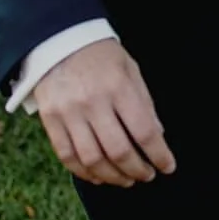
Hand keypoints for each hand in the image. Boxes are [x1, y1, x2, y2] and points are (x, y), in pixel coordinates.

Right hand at [30, 38, 174, 186]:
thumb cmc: (102, 56)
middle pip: (118, 151)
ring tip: (126, 179)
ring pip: (92, 159)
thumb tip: (158, 136)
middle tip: (146, 176)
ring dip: (113, 177)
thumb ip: (144, 103)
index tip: (168, 166)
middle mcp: (94, 102)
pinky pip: (67, 156)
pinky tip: (98, 176)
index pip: (144, 131)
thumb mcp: (131, 70)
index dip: (158, 154)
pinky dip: (84, 172)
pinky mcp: (50, 121)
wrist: (59, 40)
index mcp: (119, 87)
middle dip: (137, 170)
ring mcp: (69, 113)